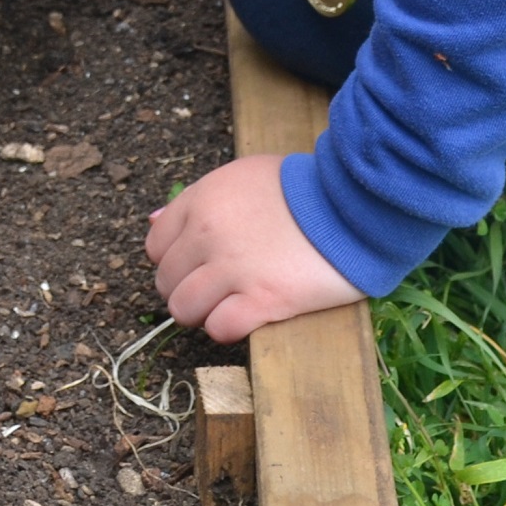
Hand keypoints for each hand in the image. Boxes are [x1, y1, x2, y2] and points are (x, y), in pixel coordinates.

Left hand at [146, 155, 364, 341]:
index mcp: (201, 201)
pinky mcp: (263, 300)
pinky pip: (219, 328)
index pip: (155, 246)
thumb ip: (196, 199)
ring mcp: (233, 269)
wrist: (352, 205)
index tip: (195, 266)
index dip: (173, 261)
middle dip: (186, 290)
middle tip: (215, 290)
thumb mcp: (241, 176)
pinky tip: (247, 317)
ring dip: (202, 314)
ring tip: (228, 306)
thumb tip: (152, 219)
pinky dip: (228, 328)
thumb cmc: (301, 189)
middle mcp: (208, 234)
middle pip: (166, 282)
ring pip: (183, 309)